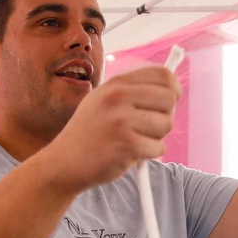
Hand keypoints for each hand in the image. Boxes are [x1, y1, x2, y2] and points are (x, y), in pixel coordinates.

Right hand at [42, 66, 181, 191]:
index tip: (172, 98)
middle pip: (169, 99)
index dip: (173, 88)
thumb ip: (132, 92)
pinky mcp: (127, 145)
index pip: (162, 75)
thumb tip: (172, 88)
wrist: (64, 162)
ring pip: (166, 125)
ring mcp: (122, 121)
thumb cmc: (89, 132)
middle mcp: (118, 98)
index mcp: (115, 84)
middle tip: (151, 126)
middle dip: (166, 115)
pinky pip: (158, 148)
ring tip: (134, 140)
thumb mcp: (103, 100)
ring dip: (156, 137)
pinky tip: (130, 154)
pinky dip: (149, 154)